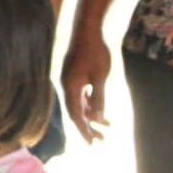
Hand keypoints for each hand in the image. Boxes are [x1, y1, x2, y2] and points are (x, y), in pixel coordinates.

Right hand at [59, 28, 112, 143]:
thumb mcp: (100, 77)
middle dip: (89, 127)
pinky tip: (97, 107)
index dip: (84, 131)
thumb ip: (98, 98)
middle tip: (101, 140)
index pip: (76, 115)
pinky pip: (80, 95)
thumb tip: (97, 118)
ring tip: (106, 126)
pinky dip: (88, 103)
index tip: (92, 144)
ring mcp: (69, 80)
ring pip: (79, 103)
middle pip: (76, 112)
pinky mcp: (74, 75)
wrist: (88, 29)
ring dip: (91, 115)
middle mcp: (67, 86)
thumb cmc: (96, 51)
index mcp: (71, 88)